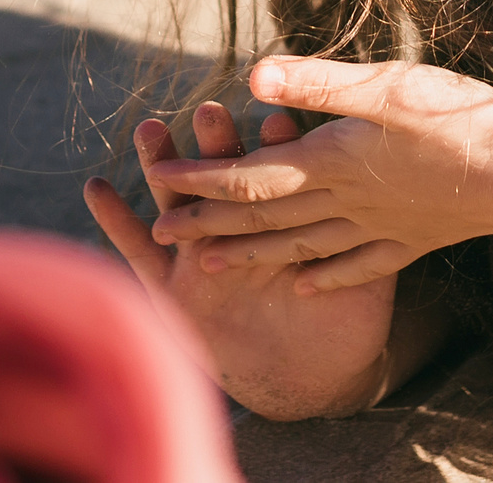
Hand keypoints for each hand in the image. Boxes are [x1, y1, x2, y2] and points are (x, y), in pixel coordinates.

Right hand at [84, 100, 397, 417]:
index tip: (276, 118)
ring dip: (164, 169)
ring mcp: (203, 256)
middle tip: (211, 111)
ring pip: (181, 204)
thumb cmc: (348, 325)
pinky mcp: (173, 288)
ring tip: (150, 132)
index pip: (284, 176)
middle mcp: (243, 230)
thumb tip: (395, 210)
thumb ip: (375, 247)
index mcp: (289, 220)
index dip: (280, 151)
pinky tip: (97, 189)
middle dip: (219, 149)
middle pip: (228, 181)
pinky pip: (139, 254)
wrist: (315, 381)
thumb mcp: (368, 282)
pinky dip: (117, 223)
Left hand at [144, 57, 492, 293]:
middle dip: (210, 225)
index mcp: (333, 162)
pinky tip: (308, 286)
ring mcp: (378, 227)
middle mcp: (346, 201)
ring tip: (213, 266)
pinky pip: (356, 265)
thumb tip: (252, 77)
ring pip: (301, 245)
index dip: (202, 182)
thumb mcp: (387, 87)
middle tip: (161, 236)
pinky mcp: (410, 240)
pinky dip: (326, 276)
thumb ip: (318, 85)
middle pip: (265, 218)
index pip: (250, 178)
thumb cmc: (459, 121)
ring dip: (254, 255)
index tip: (160, 184)